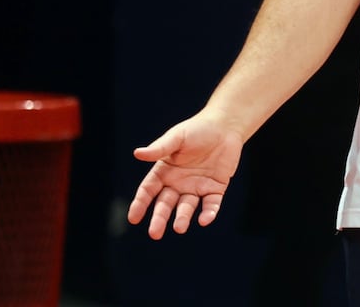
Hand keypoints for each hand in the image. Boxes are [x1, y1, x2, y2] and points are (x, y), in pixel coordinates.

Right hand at [126, 115, 242, 238]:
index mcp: (164, 171)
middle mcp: (178, 183)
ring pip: (187, 207)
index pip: (148, 191)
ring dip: (182, 217)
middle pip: (165, 204)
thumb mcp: (177, 137)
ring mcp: (196, 187)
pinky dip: (208, 213)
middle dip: (159, 218)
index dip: (140, 204)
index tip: (133, 218)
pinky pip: (210, 204)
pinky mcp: (215, 188)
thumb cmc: (198, 130)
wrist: (226, 126)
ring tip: (179, 228)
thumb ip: (159, 148)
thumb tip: (137, 153)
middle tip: (155, 233)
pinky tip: (205, 219)